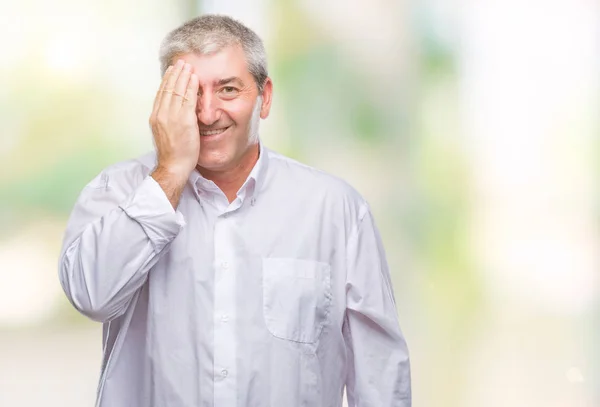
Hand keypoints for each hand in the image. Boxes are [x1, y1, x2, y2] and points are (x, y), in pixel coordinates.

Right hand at [149, 59, 199, 181]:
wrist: (173, 166)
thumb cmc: (172, 154)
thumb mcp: (165, 133)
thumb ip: (167, 120)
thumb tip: (172, 112)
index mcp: (156, 117)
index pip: (161, 93)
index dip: (167, 80)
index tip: (172, 71)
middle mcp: (162, 114)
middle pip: (168, 88)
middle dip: (175, 74)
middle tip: (181, 63)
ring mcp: (172, 117)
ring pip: (177, 90)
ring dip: (183, 76)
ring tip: (188, 66)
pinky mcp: (184, 121)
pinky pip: (188, 99)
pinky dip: (191, 87)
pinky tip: (194, 79)